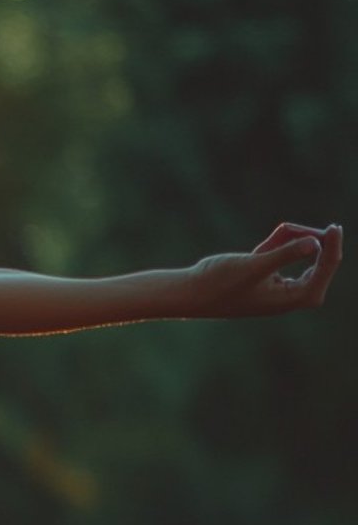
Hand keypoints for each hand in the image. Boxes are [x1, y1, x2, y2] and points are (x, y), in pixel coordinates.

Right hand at [187, 222, 340, 317]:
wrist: (189, 293)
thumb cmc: (220, 284)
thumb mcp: (254, 266)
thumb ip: (286, 253)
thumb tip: (316, 243)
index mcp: (292, 298)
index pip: (324, 270)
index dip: (332, 247)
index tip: (335, 227)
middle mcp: (289, 295)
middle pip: (317, 263)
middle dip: (309, 241)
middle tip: (298, 227)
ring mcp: (277, 286)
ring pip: (299, 255)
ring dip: (292, 239)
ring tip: (283, 228)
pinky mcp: (263, 278)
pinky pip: (282, 255)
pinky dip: (280, 242)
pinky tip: (281, 231)